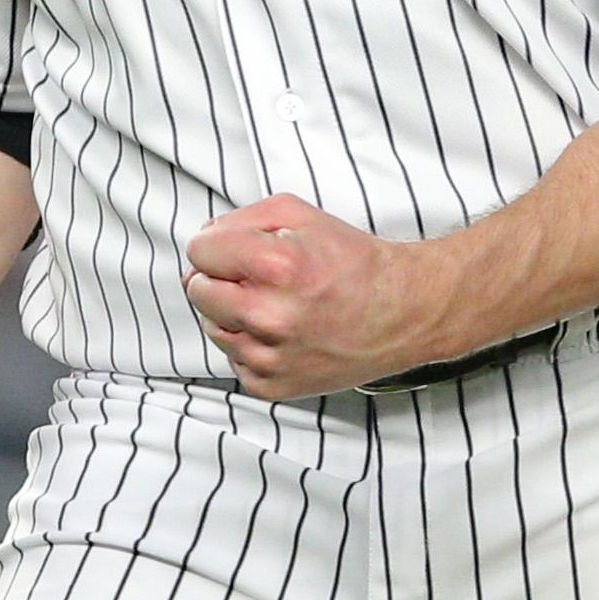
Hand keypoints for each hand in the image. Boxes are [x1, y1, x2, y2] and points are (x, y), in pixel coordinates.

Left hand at [182, 194, 445, 398]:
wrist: (401, 312)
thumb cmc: (352, 262)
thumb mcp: (298, 214)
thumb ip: (239, 219)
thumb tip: (204, 242)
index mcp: (275, 264)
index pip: (199, 250)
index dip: (218, 244)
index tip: (240, 250)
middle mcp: (269, 315)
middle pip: (197, 289)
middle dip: (220, 277)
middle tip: (259, 276)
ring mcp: (270, 357)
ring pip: (212, 325)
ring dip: (234, 312)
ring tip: (277, 304)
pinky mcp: (273, 385)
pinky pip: (233, 359)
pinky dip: (251, 345)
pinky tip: (284, 332)